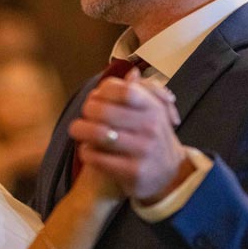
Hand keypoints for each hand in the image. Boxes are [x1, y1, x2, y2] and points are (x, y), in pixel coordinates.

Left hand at [68, 70, 192, 203]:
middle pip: (105, 111)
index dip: (104, 91)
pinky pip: (99, 158)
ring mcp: (143, 150)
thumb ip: (140, 93)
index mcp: (154, 108)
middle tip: (83, 114)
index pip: (125, 90)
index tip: (95, 96)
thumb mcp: (154, 113)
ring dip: (81, 130)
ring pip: (99, 134)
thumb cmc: (153, 138)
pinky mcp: (134, 172)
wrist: (170, 175)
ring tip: (77, 131)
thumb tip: (132, 72)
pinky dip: (87, 152)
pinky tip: (86, 150)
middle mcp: (150, 127)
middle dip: (87, 110)